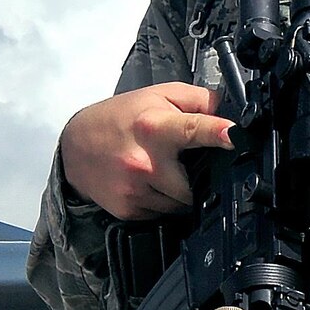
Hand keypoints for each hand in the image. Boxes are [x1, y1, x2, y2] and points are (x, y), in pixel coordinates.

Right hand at [58, 83, 232, 219]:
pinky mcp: (129, 210)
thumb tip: (228, 111)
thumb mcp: (156, 96)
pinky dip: (163, 201)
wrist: (73, 148)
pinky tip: (148, 183)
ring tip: (161, 169)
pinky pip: (164, 213)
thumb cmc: (117, 118)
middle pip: (196, 182)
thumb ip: (196, 99)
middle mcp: (145, 162)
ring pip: (183, 203)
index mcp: (154, 127)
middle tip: (182, 160)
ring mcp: (136, 190)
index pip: (193, 129)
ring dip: (181, 190)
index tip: (235, 136)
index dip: (218, 132)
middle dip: (197, 175)